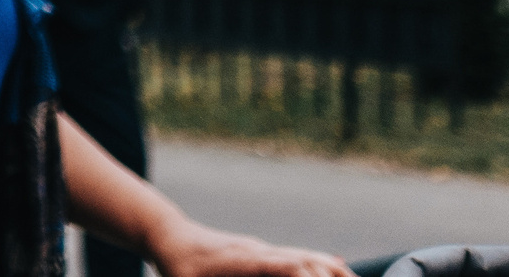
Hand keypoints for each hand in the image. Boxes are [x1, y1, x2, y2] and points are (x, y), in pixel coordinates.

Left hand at [148, 219, 353, 276]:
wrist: (169, 236)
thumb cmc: (176, 266)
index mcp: (243, 260)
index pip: (286, 264)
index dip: (311, 274)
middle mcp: (258, 251)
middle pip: (304, 259)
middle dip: (332, 275)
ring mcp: (261, 249)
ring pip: (305, 256)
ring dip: (332, 269)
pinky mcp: (261, 253)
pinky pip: (298, 256)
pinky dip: (321, 264)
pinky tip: (339, 270)